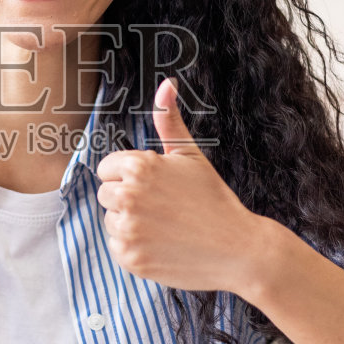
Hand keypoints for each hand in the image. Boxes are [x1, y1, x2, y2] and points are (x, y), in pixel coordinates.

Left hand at [94, 78, 270, 294]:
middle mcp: (127, 197)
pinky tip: (162, 245)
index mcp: (138, 167)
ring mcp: (127, 230)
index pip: (107, 169)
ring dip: (130, 225)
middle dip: (128, 199)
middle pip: (105, 195)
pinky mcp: (130, 259)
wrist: (238, 249)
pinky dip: (135, 249)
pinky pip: (117, 248)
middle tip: (163, 208)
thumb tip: (166, 85)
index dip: (130, 176)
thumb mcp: (190, 155)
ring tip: (165, 226)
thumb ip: (170, 121)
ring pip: (111, 222)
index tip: (156, 187)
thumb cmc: (214, 199)